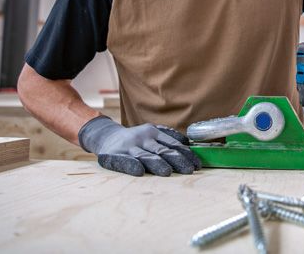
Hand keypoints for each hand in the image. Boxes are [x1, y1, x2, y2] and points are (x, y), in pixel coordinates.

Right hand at [78, 116, 201, 176]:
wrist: (106, 136)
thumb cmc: (135, 139)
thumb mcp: (151, 132)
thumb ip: (168, 136)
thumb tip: (187, 143)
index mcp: (153, 132)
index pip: (172, 144)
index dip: (185, 154)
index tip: (197, 164)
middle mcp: (142, 138)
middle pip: (162, 150)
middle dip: (177, 160)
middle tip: (190, 170)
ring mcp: (129, 147)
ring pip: (145, 156)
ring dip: (157, 164)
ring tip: (168, 172)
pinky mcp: (114, 156)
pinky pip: (125, 161)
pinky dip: (132, 166)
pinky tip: (139, 171)